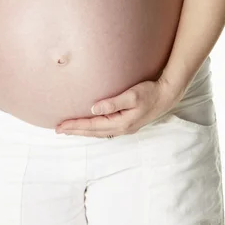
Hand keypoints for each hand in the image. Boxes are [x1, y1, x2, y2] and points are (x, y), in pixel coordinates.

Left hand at [55, 76, 182, 137]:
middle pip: (92, 132)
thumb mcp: (132, 96)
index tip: (60, 126)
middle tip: (58, 130)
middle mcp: (121, 128)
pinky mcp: (126, 122)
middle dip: (75, 130)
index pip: (91, 126)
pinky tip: (89, 126)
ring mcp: (124, 127)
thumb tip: (93, 108)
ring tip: (69, 129)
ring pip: (98, 132)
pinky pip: (104, 128)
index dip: (75, 125)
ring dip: (83, 131)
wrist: (167, 96)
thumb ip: (113, 102)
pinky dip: (93, 129)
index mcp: (120, 123)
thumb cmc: (150, 93)